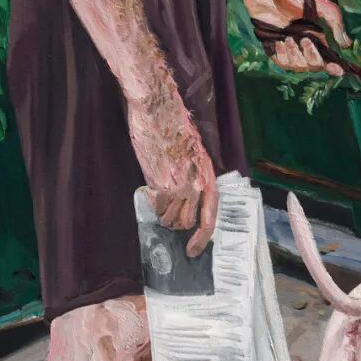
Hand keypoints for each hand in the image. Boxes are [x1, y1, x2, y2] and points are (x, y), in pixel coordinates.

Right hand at [129, 88, 217, 256]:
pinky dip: (152, 203)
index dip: (203, 237)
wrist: (157, 109)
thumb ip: (193, 173)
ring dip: (163, 213)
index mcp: (207, 173)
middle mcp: (197, 183)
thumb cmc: (173, 125)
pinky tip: (151, 186)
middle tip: (168, 211)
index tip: (193, 250)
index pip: (210, 216)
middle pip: (187, 222)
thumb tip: (188, 194)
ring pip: (170, 218)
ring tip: (159, 193)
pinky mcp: (161, 184)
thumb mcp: (192, 151)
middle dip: (177, 222)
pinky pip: (157, 208)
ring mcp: (180, 186)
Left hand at [241, 0, 349, 75]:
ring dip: (295, 56)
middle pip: (313, 65)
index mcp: (316, 35)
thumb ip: (334, 23)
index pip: (327, 57)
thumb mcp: (319, 5)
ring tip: (290, 39)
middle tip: (306, 40)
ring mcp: (288, 46)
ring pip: (297, 66)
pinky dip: (283, 56)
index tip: (339, 69)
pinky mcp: (272, 46)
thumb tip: (346, 44)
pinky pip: (280, 62)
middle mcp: (303, 43)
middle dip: (312, 58)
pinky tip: (281, 43)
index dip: (333, 66)